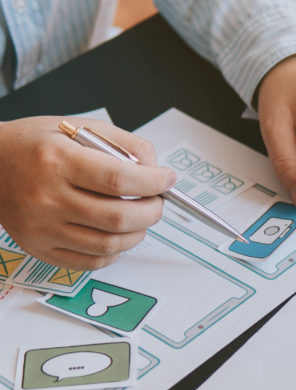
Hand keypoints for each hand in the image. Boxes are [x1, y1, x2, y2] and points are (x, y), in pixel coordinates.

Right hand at [0, 116, 174, 269]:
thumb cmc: (34, 146)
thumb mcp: (77, 128)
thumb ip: (123, 144)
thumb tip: (155, 170)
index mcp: (56, 161)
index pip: (119, 179)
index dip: (153, 182)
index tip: (167, 180)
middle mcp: (47, 197)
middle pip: (119, 217)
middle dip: (152, 211)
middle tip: (157, 201)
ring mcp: (42, 228)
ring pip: (110, 244)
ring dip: (137, 233)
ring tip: (139, 217)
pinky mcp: (40, 248)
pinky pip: (91, 261)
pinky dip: (114, 251)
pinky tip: (116, 234)